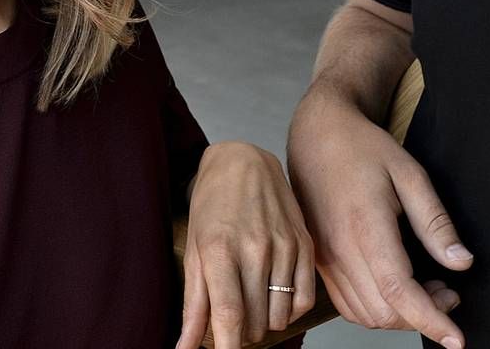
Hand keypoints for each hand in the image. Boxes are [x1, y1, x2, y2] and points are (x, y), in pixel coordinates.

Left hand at [175, 142, 315, 348]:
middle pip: (254, 323)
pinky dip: (288, 311)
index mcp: (221, 250)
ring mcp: (284, 247)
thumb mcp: (195, 249)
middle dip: (239, 332)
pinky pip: (303, 301)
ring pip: (278, 317)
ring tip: (250, 300)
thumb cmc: (212, 203)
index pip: (230, 317)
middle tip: (230, 315)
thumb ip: (193, 304)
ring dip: (262, 322)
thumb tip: (184, 348)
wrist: (243, 160)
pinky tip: (273, 296)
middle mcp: (255, 249)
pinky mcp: (304, 245)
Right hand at [287, 96, 470, 347]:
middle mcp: (339, 249)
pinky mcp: (319, 261)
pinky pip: (348, 304)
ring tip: (427, 289)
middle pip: (383, 312)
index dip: (431, 320)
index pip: (399, 291)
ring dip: (400, 315)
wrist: (316, 133)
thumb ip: (435, 222)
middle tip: (449, 292)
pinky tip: (396, 286)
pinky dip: (377, 309)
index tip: (457, 338)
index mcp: (365, 226)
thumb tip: (461, 263)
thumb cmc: (363, 148)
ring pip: (365, 314)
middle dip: (422, 316)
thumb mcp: (409, 173)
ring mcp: (324, 258)